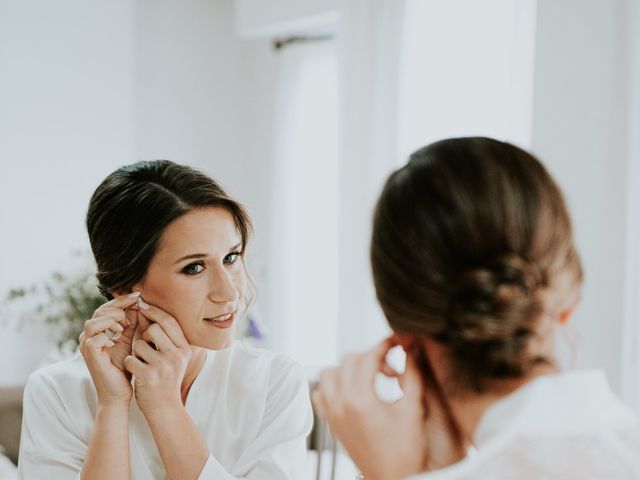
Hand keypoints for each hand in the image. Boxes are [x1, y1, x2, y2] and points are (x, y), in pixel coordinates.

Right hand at [79, 292, 141, 405]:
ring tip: (124, 327)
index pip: (107, 308)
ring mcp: (86, 347)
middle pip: (99, 311)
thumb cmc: (125, 366)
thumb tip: (138, 304)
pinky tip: (118, 340)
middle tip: (134, 310)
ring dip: (111, 321)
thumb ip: (132, 323)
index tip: (138, 295)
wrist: (120, 392)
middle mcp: (89, 337)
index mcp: (99, 331)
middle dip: (118, 307)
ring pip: (93, 322)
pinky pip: (94, 339)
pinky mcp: (89, 357)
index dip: (121, 300)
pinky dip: (107, 337)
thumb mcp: (130, 340)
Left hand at [123, 301, 190, 414]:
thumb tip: (145, 310)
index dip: (155, 312)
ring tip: (143, 364)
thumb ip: (162, 336)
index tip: (143, 305)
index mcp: (184, 349)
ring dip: (136, 353)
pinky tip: (136, 373)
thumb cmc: (165, 379)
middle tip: (146, 350)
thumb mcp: (171, 357)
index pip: (169, 322)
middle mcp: (176, 355)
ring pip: (139, 344)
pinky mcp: (148, 376)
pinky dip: (129, 364)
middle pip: (153, 329)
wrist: (164, 408)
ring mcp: (163, 366)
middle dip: (144, 337)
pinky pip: (130, 359)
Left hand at [312, 338, 427, 479]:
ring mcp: (332, 415)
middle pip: (348, 360)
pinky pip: (320, 394)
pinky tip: (353, 390)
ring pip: (329, 374)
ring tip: (371, 377)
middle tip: (391, 366)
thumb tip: (412, 346)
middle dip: (371, 356)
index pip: (367, 357)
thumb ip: (413, 373)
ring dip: (349, 368)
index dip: (385, 346)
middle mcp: (340, 405)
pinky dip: (332, 385)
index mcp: (360, 401)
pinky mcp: (331, 423)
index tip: (398, 343)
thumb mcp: (414, 409)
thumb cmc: (407, 451)